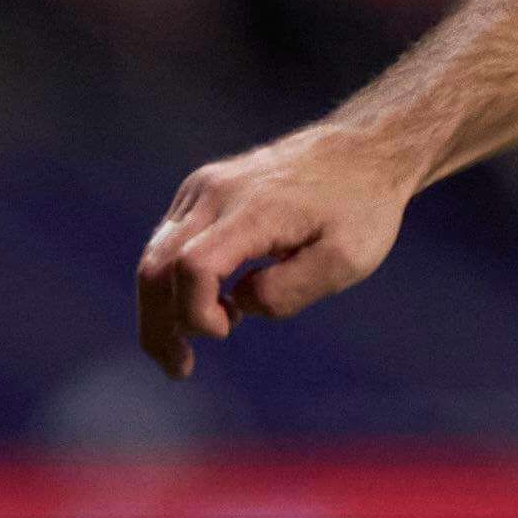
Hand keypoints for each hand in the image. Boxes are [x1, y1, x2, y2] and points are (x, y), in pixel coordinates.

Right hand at [133, 124, 414, 376]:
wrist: (362, 149)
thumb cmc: (361, 208)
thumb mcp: (347, 260)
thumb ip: (289, 290)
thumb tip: (238, 305)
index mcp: (252, 210)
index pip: (194, 266)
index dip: (197, 312)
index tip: (229, 331)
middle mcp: (215, 193)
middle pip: (157, 265)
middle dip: (158, 324)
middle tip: (178, 369)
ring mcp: (203, 188)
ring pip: (155, 255)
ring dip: (161, 307)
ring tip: (183, 352)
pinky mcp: (203, 190)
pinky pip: (171, 241)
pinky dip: (177, 281)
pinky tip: (215, 307)